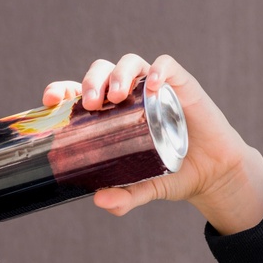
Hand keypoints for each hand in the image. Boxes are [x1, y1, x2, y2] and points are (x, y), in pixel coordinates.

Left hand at [42, 54, 262, 234]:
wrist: (212, 173)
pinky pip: (168, 65)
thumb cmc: (172, 173)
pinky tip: (154, 86)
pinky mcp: (182, 84)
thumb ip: (124, 197)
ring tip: (117, 95)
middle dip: (92, 81)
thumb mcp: (145, 188)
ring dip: (119, 73)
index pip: (79, 92)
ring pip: (131, 63)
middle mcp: (131, 95)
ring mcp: (155, 87)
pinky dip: (159, 70)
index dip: (62, 90)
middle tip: (91, 104)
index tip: (51, 100)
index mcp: (111, 114)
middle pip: (103, 71)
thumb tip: (100, 200)